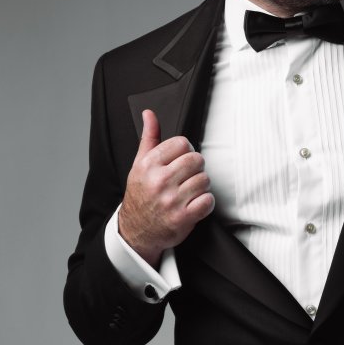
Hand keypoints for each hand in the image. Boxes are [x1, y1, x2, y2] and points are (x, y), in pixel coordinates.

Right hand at [118, 109, 214, 266]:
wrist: (136, 230)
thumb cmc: (140, 195)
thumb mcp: (139, 164)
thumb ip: (149, 138)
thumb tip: (149, 114)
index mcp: (149, 165)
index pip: (182, 143)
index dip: (185, 151)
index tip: (180, 161)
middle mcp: (159, 181)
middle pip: (196, 160)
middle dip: (196, 167)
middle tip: (187, 176)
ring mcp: (171, 200)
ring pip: (204, 180)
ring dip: (201, 186)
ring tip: (189, 191)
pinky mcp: (183, 217)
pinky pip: (208, 201)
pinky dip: (206, 203)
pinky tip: (195, 204)